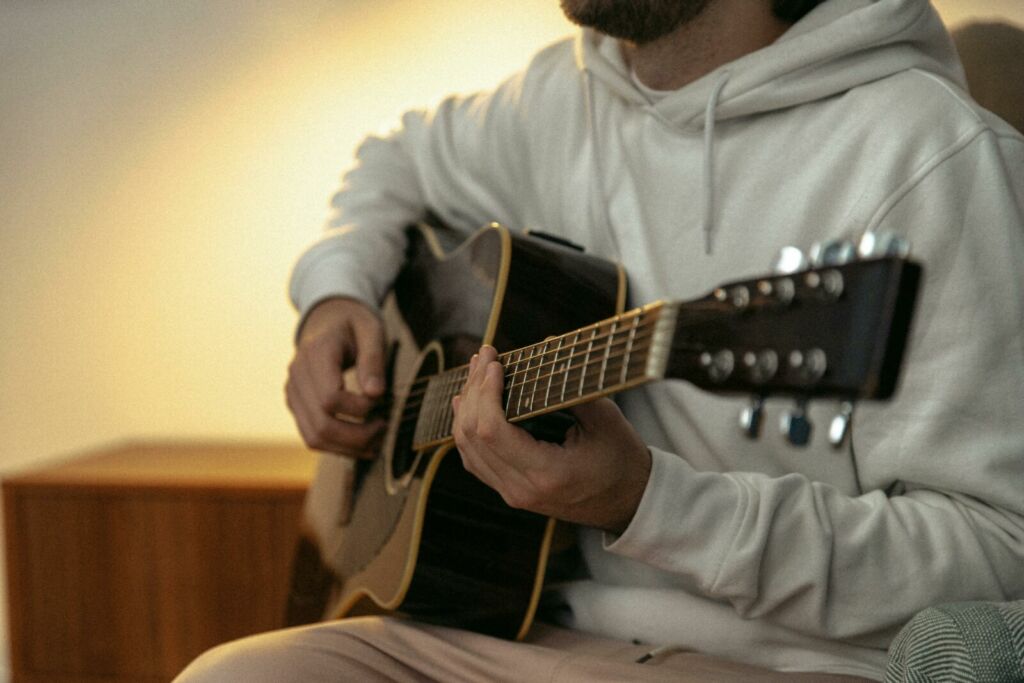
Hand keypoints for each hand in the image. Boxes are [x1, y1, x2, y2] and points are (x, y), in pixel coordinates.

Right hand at [285, 297, 385, 456]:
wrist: (327, 318)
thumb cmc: (354, 324)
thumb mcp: (371, 330)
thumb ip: (373, 359)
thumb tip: (374, 394)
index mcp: (316, 353)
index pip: (330, 397)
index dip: (359, 408)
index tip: (380, 400)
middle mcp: (297, 375)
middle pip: (321, 424)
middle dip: (357, 436)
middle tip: (383, 427)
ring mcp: (293, 392)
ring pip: (314, 437)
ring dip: (348, 448)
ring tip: (376, 440)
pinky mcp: (296, 405)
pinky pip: (312, 436)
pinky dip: (338, 446)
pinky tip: (362, 443)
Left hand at [451, 346, 650, 532]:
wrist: (630, 502)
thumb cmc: (623, 460)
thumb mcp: (606, 419)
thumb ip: (572, 386)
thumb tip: (546, 344)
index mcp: (546, 473)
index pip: (493, 431)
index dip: (486, 393)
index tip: (495, 363)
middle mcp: (522, 489)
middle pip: (473, 437)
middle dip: (474, 391)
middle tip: (485, 356)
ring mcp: (513, 494)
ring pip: (468, 449)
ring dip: (466, 407)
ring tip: (476, 372)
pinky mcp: (511, 491)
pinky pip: (475, 459)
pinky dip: (467, 429)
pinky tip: (466, 403)